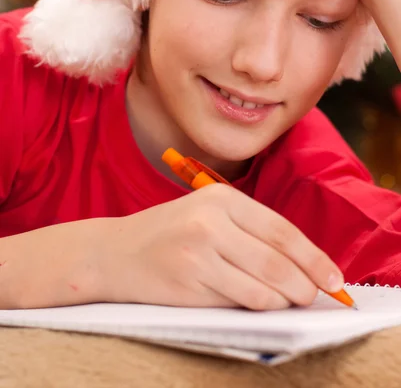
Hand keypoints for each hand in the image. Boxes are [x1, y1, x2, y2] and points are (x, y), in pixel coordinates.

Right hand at [100, 185, 343, 309]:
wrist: (114, 253)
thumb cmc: (168, 234)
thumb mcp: (208, 215)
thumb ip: (249, 233)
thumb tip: (301, 265)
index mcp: (221, 199)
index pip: (281, 229)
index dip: (313, 256)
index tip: (333, 278)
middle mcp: (211, 221)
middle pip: (277, 259)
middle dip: (306, 283)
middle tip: (317, 296)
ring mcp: (198, 252)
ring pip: (263, 285)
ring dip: (284, 299)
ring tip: (290, 301)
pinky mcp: (188, 282)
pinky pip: (240, 301)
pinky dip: (259, 307)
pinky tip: (261, 304)